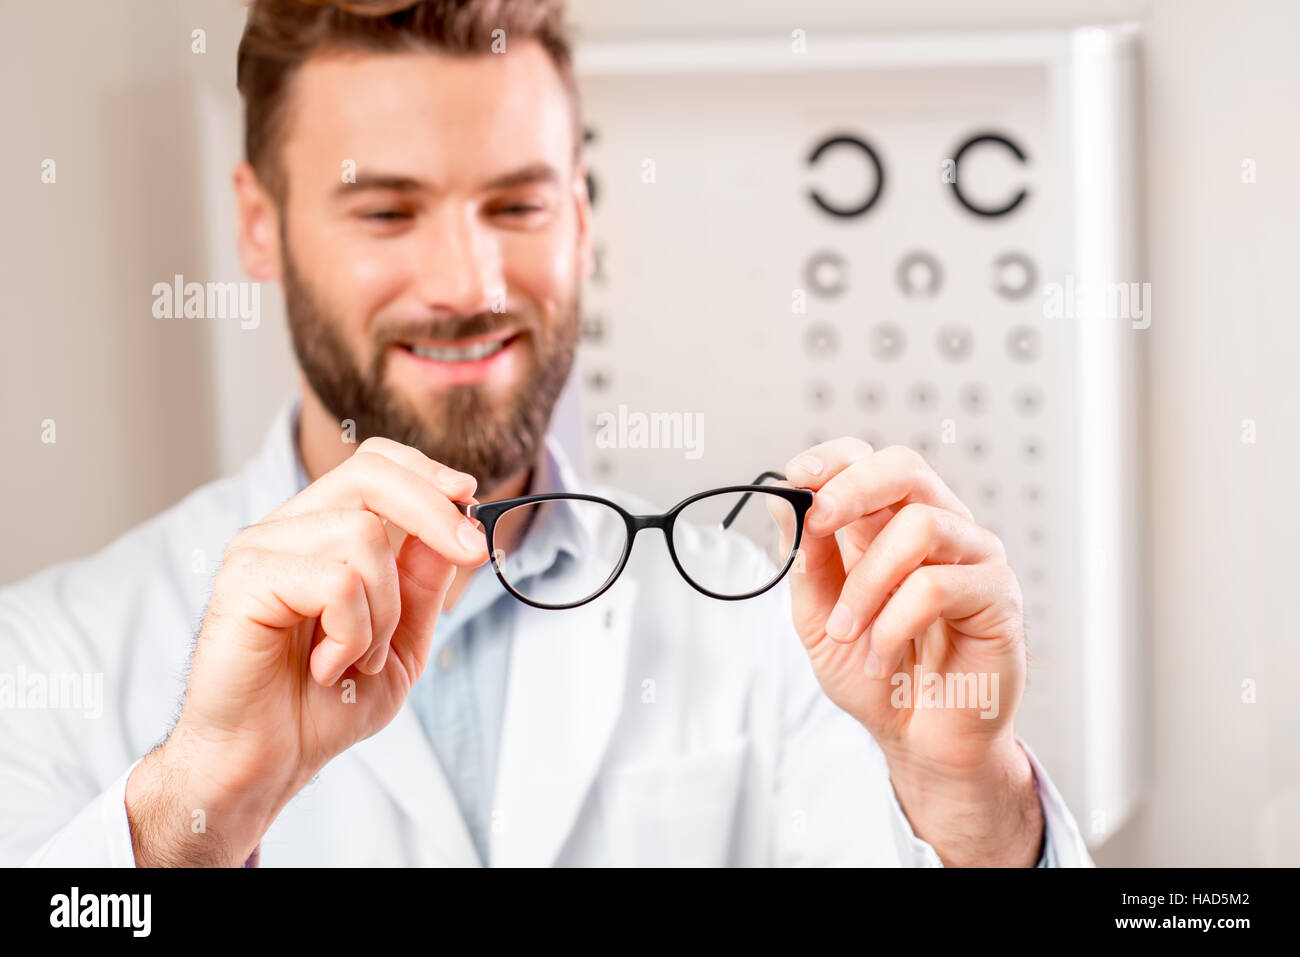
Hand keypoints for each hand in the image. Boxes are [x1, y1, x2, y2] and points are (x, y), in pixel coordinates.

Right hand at [125, 437, 487, 865]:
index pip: (374, 465)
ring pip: (361, 534)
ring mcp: (260, 550)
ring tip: (358, 659)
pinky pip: (335, 581)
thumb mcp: (400, 641)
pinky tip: (327, 667)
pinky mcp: (245, 582)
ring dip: (385, 609)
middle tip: (471, 552)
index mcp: (321, 533)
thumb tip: (460, 523)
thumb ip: (425, 583)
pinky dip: (352, 632)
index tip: (471, 501)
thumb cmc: (320, 706)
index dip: (427, 474)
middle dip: (434, 510)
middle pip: (369, 473)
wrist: (265, 764)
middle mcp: (287, 529)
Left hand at [779, 438, 1041, 865]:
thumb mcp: (818, 617)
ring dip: (868, 582)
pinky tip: (881, 655)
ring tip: (848, 630)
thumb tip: (783, 499)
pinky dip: (894, 623)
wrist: (916, 739)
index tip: (794, 478)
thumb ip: (805, 561)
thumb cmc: (874, 673)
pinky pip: (938, 586)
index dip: (831, 460)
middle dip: (852, 488)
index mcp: (888, 524)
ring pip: (921, 525)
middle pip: (904, 467)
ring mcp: (973, 557)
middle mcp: (937, 527)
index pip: (867, 460)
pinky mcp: (997, 595)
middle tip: (817, 523)